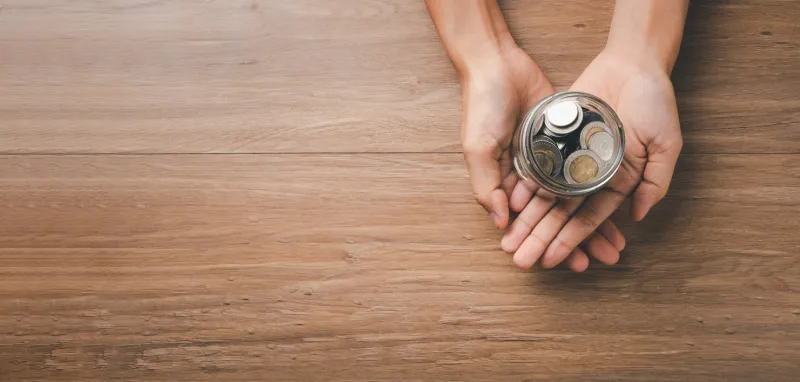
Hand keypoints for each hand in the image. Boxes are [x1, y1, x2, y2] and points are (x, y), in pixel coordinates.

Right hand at [461, 47, 624, 270]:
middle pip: (556, 217)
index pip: (527, 223)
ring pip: (576, 200)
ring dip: (592, 224)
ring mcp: (550, 160)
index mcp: (505, 183)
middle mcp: (529, 177)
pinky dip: (600, 191)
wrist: (498, 64)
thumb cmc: (481, 107)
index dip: (541, 242)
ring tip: (613, 247)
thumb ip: (486, 186)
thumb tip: (501, 222)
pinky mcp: (567, 141)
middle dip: (573, 242)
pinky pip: (587, 173)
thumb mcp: (477, 148)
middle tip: (594, 263)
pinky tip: (619, 210)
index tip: (555, 263)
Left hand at [505, 48, 682, 268]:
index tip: (552, 262)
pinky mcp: (554, 139)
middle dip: (541, 239)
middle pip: (560, 214)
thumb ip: (655, 181)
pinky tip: (509, 206)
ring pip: (544, 196)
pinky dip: (523, 186)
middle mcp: (589, 175)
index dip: (570, 241)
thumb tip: (638, 217)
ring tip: (509, 242)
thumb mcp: (666, 143)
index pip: (588, 219)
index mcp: (616, 182)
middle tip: (521, 261)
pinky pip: (535, 166)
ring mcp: (570, 158)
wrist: (633, 63)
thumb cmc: (655, 102)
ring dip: (527, 220)